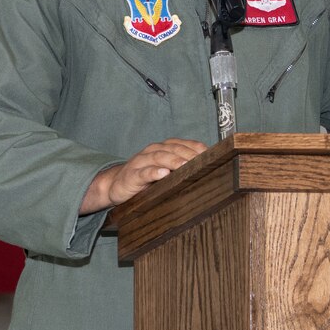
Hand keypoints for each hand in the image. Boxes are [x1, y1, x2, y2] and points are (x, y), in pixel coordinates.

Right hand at [80, 139, 207, 213]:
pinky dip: (153, 172)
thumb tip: (210, 172)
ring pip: (160, 157)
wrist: (116, 185)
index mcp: (165, 148)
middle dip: (190, 155)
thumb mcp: (167, 172)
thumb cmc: (146, 179)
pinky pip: (143, 172)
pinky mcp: (132, 175)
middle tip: (203, 162)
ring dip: (174, 161)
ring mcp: (142, 162)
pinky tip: (162, 174)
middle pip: (175, 149)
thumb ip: (183, 169)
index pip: (185, 144)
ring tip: (184, 166)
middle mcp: (154, 151)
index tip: (213, 156)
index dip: (199, 149)